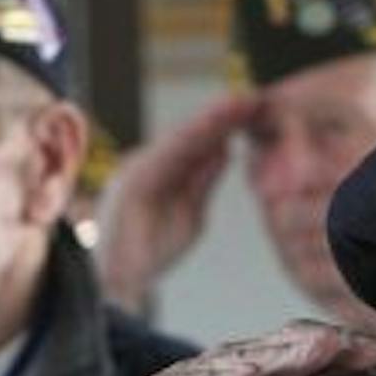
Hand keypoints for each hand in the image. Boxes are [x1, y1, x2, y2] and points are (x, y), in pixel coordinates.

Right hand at [94, 95, 256, 310]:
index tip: (255, 110)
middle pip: (192, 134)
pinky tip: (212, 126)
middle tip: (253, 97)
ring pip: (180, 138)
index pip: (200, 143)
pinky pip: (166, 154)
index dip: (226, 125)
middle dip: (222, 115)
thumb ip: (204, 182)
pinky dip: (189, 139)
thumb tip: (225, 150)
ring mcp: (141, 168)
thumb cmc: (151, 249)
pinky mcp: (135, 179)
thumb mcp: (191, 214)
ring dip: (210, 120)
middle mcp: (151, 162)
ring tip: (237, 104)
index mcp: (165, 171)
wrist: (120, 278)